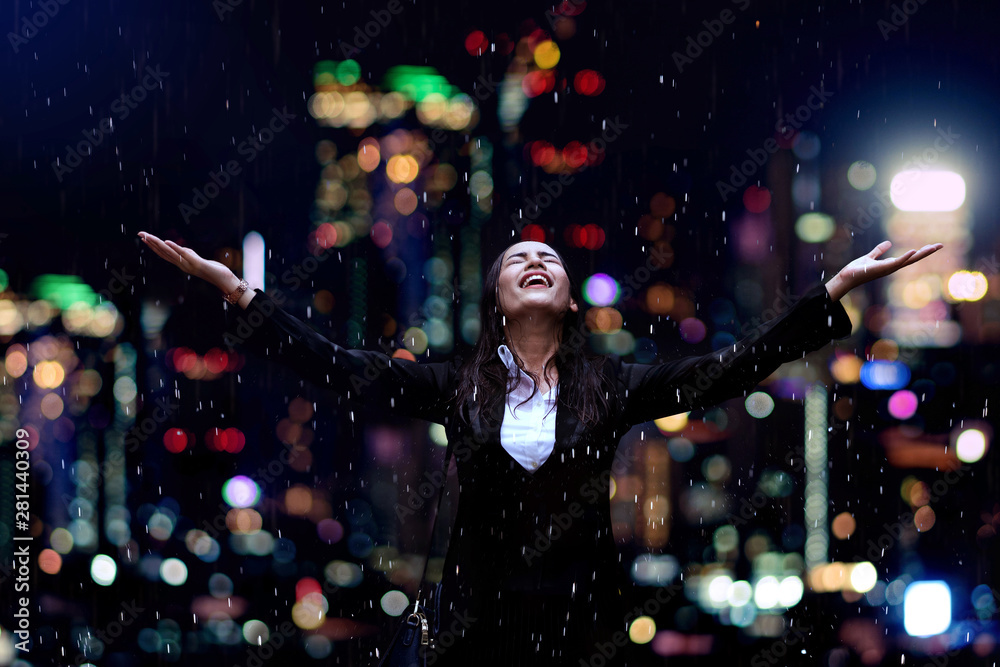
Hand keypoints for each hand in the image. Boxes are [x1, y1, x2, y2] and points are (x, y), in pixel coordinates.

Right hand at [138, 231, 238, 292]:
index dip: (152, 246)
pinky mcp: (196, 263)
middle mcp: (181, 264)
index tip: (143, 237)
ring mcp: (188, 264)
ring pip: (170, 253)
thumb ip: (187, 254)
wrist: (222, 279)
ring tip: (149, 236)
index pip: (163, 253)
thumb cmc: (210, 269)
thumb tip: (180, 248)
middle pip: (163, 252)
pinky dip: (175, 248)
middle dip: (151, 243)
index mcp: (180, 263)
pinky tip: (167, 242)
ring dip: (158, 244)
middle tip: (140, 233)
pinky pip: (183, 254)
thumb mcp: (196, 259)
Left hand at [825, 240, 942, 300]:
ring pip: (909, 260)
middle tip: (941, 245)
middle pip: (914, 258)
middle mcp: (893, 267)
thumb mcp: (870, 256)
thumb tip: (888, 243)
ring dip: (921, 253)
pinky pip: (896, 262)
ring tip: (933, 246)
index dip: (922, 251)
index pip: (910, 256)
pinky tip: (913, 251)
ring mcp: (889, 268)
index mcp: (891, 264)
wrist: (847, 277)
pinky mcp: (883, 268)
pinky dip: (905, 257)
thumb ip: (879, 250)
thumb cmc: (857, 269)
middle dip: (927, 252)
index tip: (933, 245)